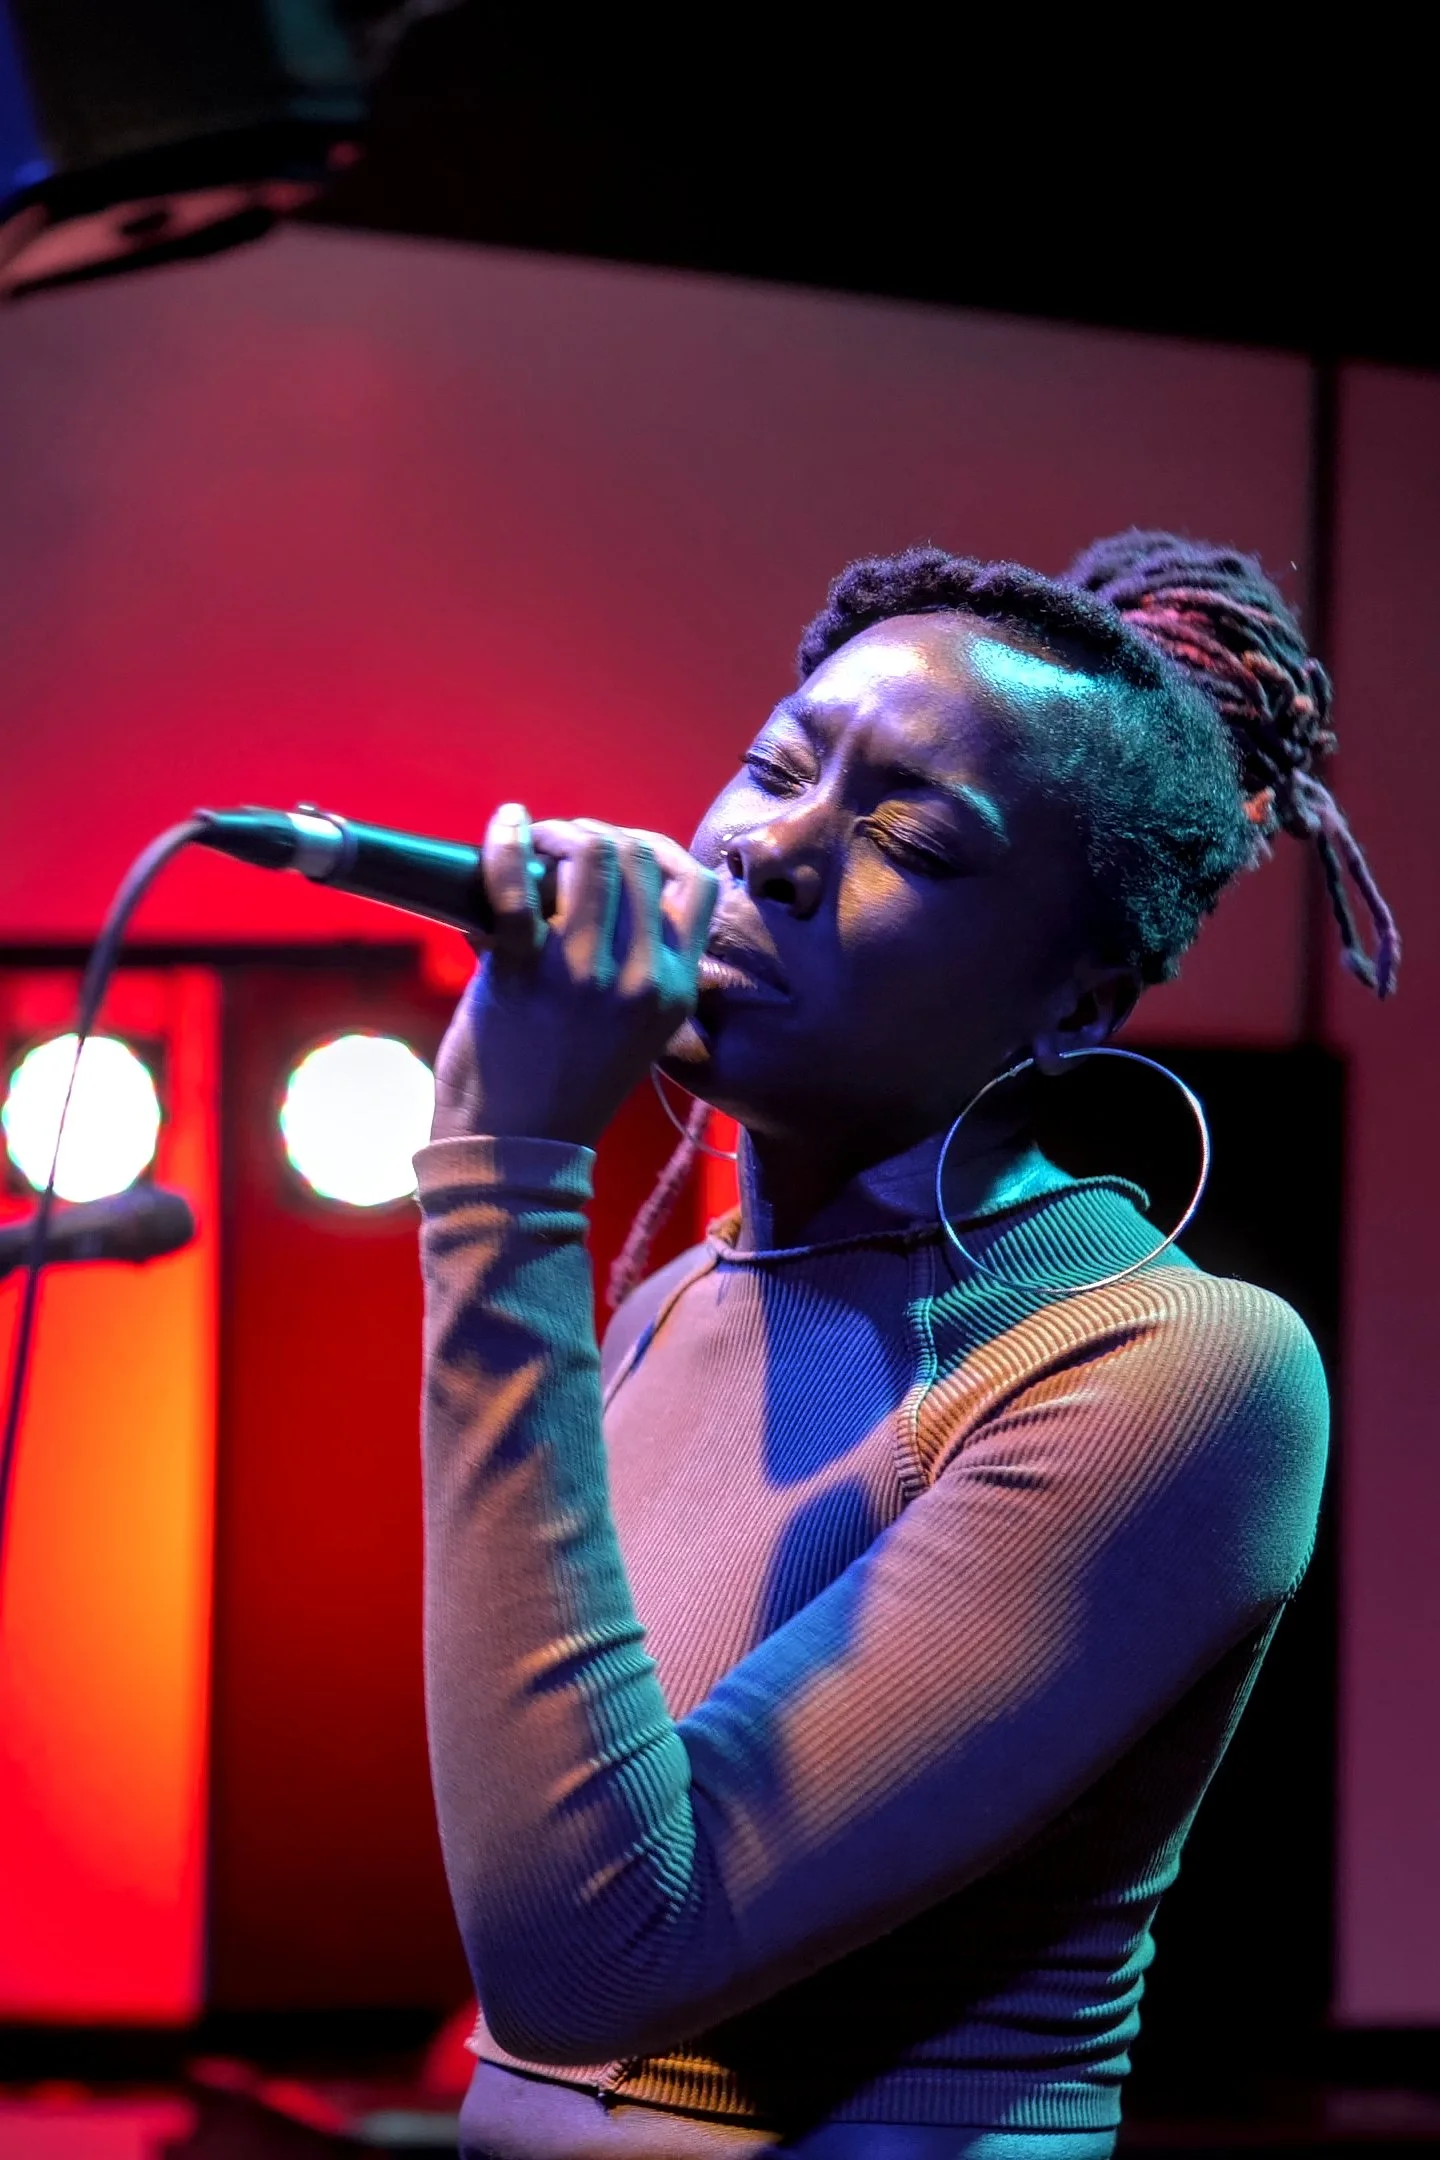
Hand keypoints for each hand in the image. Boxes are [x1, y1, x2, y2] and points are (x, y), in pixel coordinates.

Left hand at [431, 804, 718, 1147]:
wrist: (512, 1152)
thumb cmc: (562, 1089)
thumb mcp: (633, 1033)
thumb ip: (636, 970)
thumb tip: (595, 887)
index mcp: (678, 991)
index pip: (697, 884)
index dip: (656, 850)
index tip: (617, 855)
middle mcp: (645, 978)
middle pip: (640, 854)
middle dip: (597, 834)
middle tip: (558, 848)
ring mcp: (587, 974)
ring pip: (592, 853)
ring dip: (558, 834)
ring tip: (531, 845)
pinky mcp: (525, 973)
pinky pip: (516, 883)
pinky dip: (506, 843)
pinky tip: (504, 826)